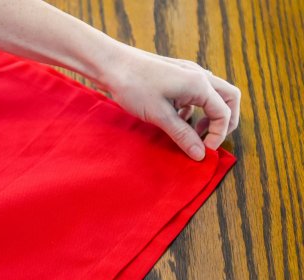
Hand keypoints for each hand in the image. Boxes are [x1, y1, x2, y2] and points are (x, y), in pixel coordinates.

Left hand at [97, 42, 240, 160]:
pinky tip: (177, 119)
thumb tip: (200, 155)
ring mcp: (187, 74)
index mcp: (199, 84)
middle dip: (224, 122)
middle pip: (228, 98)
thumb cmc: (134, 86)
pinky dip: (192, 109)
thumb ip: (182, 135)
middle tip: (210, 140)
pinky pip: (194, 94)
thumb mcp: (159, 115)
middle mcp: (199, 76)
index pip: (224, 113)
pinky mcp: (176, 76)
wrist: (112, 64)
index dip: (217, 135)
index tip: (203, 151)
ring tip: (193, 133)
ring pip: (212, 95)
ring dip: (209, 115)